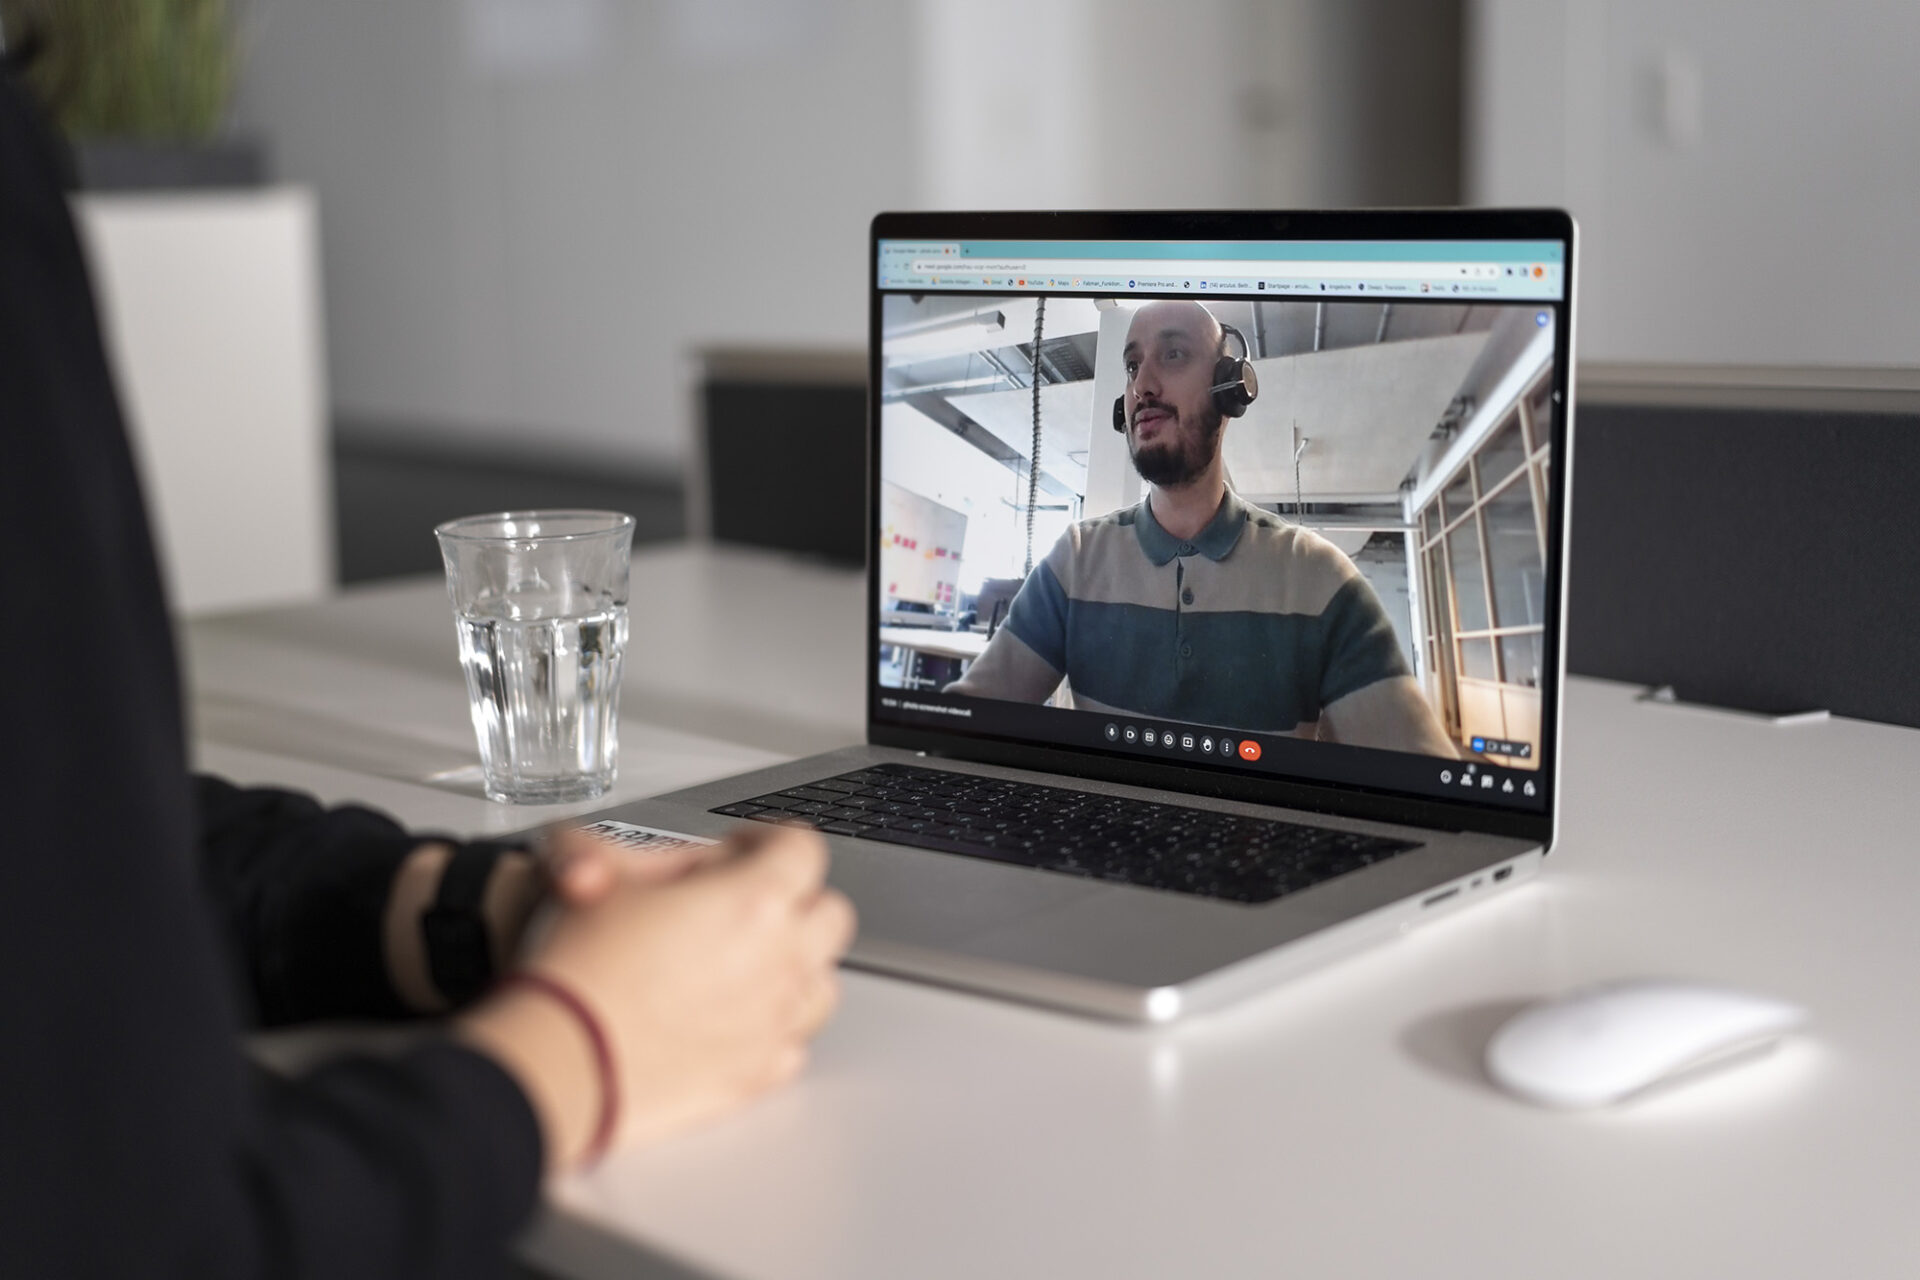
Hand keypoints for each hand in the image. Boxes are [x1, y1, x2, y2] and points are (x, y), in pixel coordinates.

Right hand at [458, 824, 855, 1166]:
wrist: (560, 1061)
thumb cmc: (581, 972)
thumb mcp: (595, 876)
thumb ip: (622, 848)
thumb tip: (639, 858)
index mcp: (755, 899)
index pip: (803, 847)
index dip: (770, 839)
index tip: (743, 850)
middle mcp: (781, 958)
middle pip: (829, 912)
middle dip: (795, 900)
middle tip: (745, 905)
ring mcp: (776, 1020)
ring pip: (823, 981)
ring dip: (794, 966)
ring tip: (743, 965)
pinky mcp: (758, 1073)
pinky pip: (793, 1043)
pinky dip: (772, 1028)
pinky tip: (733, 1020)